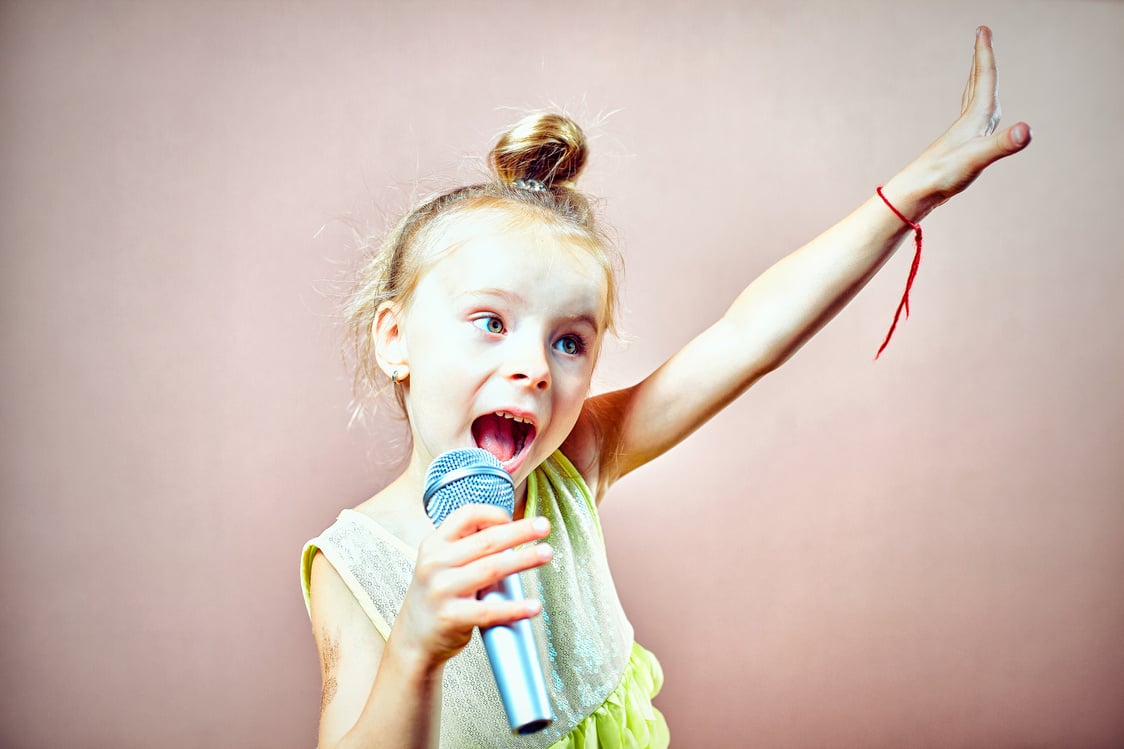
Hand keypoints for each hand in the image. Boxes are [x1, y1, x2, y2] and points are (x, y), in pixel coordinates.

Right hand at [389, 504, 552, 667]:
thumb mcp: (442, 563)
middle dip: (520, 532)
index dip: (494, 514)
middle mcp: (435, 563)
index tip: (514, 518)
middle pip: (486, 540)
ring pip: (491, 569)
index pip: (466, 515)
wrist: (414, 638)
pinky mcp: (450, 617)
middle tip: (544, 527)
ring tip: (546, 554)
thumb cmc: (438, 596)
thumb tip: (512, 531)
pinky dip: (515, 608)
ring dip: (524, 560)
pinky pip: (489, 611)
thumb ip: (469, 547)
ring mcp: (441, 590)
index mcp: (434, 544)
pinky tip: (534, 606)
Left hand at [902, 26, 1031, 216]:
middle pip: (977, 84)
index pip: (984, 79)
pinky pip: (973, 121)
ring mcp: (963, 136)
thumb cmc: (943, 176)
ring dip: (980, 81)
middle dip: (982, 60)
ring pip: (974, 100)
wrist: (916, 194)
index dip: (985, 53)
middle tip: (982, 36)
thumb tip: (1027, 130)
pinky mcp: (960, 149)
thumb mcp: (978, 159)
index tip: (982, 28)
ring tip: (983, 70)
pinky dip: (979, 110)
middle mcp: (968, 123)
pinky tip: (979, 120)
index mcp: (974, 119)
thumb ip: (1004, 144)